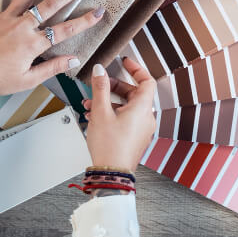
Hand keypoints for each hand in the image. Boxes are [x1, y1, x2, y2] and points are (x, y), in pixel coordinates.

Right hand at [81, 59, 156, 173]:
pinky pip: (125, 118)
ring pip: (126, 107)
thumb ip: (100, 87)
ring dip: (108, 102)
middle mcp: (145, 118)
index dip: (136, 68)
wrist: (111, 174)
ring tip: (90, 104)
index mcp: (142, 109)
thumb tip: (100, 70)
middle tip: (100, 84)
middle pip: (134, 93)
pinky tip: (95, 117)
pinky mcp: (134, 137)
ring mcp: (141, 129)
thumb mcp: (101, 112)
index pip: (146, 80)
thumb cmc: (110, 147)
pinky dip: (112, 113)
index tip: (125, 62)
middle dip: (114, 87)